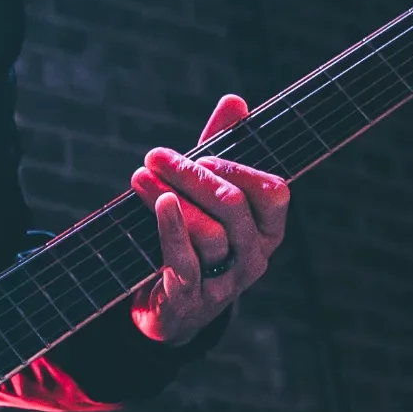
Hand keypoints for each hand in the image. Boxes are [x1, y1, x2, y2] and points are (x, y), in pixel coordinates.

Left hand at [128, 92, 289, 344]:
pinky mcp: (191, 300)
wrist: (167, 310)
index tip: (202, 151)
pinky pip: (185, 261)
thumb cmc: (193, 243)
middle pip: (232, 205)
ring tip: (139, 177)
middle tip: (156, 156)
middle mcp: (254, 256)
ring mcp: (225, 283)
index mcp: (267, 229)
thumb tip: (234, 101)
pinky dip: (171, 228)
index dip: (238, 167)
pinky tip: (158, 202)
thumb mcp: (208, 198)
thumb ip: (222, 151)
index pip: (273, 192)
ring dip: (170, 197)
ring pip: (209, 232)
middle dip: (192, 174)